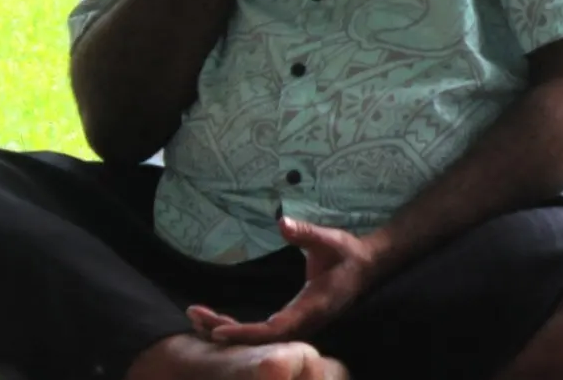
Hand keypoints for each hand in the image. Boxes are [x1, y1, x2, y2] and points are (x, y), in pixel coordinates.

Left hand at [189, 217, 386, 343]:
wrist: (368, 267)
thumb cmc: (348, 253)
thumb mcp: (330, 239)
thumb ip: (306, 233)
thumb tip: (282, 222)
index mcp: (312, 307)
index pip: (275, 330)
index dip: (246, 333)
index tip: (218, 330)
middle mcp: (304, 323)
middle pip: (260, 340)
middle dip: (227, 331)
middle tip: (195, 316)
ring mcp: (299, 325)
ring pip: (260, 340)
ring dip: (230, 331)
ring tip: (197, 319)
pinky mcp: (294, 322)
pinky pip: (263, 334)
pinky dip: (240, 329)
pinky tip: (218, 322)